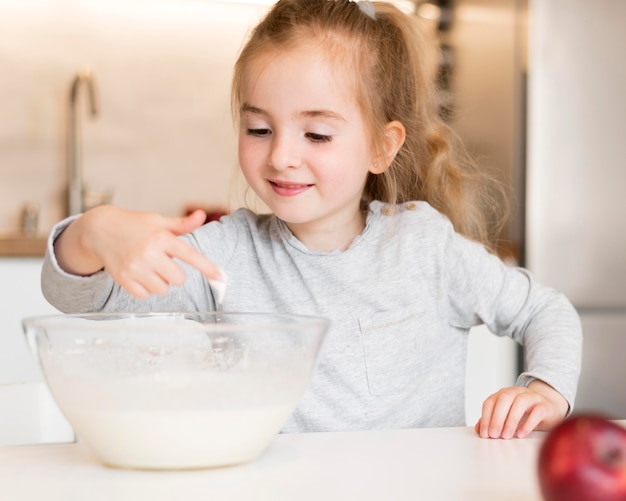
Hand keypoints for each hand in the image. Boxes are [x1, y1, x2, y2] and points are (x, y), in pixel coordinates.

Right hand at [54, 205, 221, 297]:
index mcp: (161, 237)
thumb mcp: (158, 221)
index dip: (207, 267)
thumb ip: (181, 224)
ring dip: (161, 282)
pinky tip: (139, 275)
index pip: (190, 255)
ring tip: (150, 267)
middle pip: (179, 279)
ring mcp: (135, 268)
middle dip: (175, 273)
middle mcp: (148, 253)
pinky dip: (146, 288)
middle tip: (163, 262)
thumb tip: (202, 215)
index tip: (221, 277)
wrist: (99, 229)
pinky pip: (146, 295)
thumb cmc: (134, 225)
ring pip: (163, 289)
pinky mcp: (123, 279)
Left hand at [474, 380, 568, 438]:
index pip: (490, 402)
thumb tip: (479, 429)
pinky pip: (537, 411)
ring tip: (507, 436)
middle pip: (504, 399)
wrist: (550, 407)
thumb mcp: (506, 416)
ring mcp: (532, 397)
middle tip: (494, 435)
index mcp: (504, 394)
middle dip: (497, 418)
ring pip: (520, 402)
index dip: (486, 417)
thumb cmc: (525, 413)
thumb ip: (492, 420)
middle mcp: (517, 392)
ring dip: (511, 419)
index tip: (485, 434)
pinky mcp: (545, 406)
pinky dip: (528, 423)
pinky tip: (521, 434)